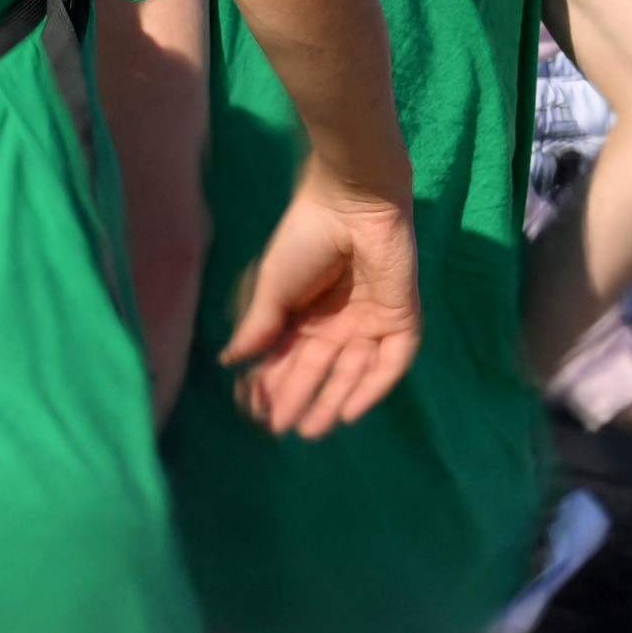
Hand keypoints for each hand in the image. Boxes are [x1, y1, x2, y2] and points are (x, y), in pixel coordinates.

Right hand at [220, 171, 420, 436]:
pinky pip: (391, 361)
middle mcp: (338, 321)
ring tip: (311, 430)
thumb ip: (258, 327)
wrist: (348, 201)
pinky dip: (371, 387)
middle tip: (280, 429)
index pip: (288, 357)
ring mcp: (371, 321)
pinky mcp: (401, 317)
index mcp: (306, 312)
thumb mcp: (273, 286)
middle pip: (318, 368)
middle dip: (299, 398)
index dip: (270, 384)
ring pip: (353, 371)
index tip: (252, 409)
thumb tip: (230, 361)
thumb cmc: (306, 237)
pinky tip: (349, 412)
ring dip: (333, 400)